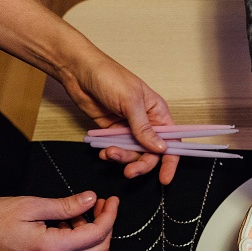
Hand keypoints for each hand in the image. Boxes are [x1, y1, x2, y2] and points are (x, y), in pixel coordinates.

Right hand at [0, 191, 118, 250]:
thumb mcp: (29, 205)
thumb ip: (64, 205)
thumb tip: (90, 199)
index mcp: (53, 249)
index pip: (97, 234)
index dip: (109, 215)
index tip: (110, 199)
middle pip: (99, 249)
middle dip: (106, 225)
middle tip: (100, 204)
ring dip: (93, 235)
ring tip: (81, 211)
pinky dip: (79, 243)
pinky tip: (67, 224)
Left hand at [58, 53, 180, 183]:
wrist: (78, 71)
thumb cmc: (109, 77)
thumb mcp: (130, 102)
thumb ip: (144, 128)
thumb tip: (160, 148)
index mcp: (158, 113)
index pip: (172, 141)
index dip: (171, 160)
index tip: (165, 178)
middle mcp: (146, 123)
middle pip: (151, 153)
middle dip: (141, 164)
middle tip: (129, 171)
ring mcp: (129, 129)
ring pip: (133, 154)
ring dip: (122, 158)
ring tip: (109, 152)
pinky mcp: (113, 133)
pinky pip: (117, 150)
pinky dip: (111, 154)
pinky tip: (103, 151)